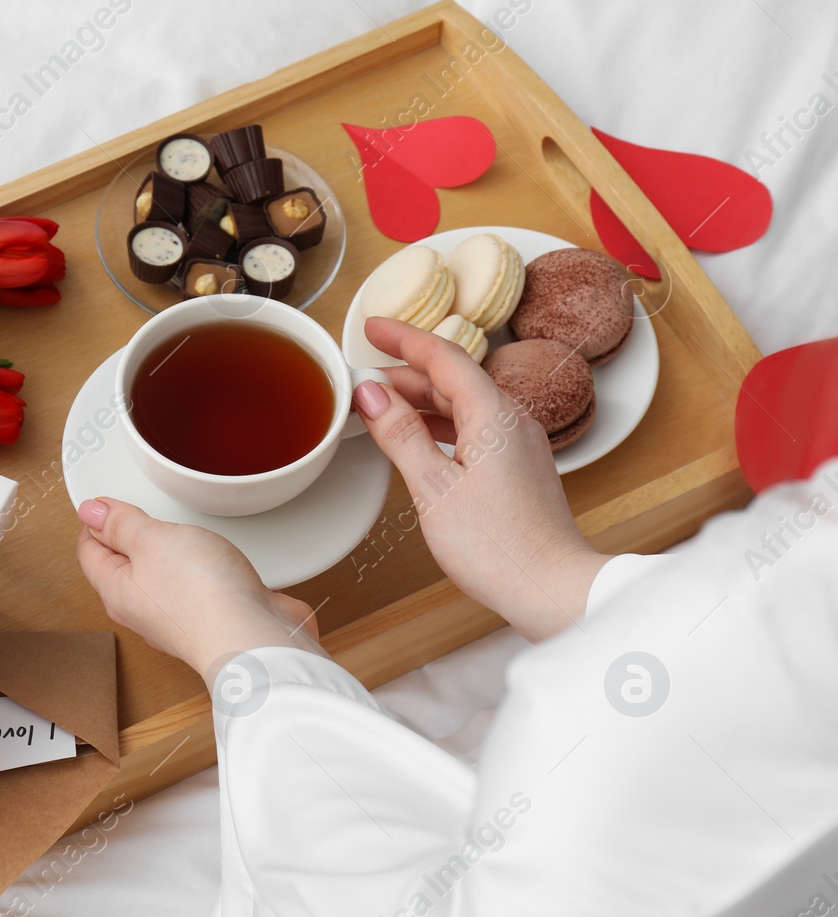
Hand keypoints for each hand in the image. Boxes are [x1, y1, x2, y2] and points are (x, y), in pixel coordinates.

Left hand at [75, 498, 321, 684]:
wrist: (255, 638)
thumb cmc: (203, 596)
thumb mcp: (151, 540)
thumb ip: (121, 524)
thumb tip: (90, 511)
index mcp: (116, 591)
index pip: (88, 550)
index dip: (95, 520)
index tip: (106, 502)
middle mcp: (141, 610)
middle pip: (122, 566)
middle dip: (126, 537)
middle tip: (134, 512)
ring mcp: (175, 617)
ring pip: (159, 576)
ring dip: (165, 552)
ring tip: (171, 532)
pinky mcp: (207, 619)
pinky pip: (191, 588)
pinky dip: (195, 569)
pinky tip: (207, 560)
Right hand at [353, 316, 610, 640]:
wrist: (552, 590)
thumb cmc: (499, 548)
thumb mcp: (433, 488)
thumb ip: (401, 435)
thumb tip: (371, 394)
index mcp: (494, 415)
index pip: (443, 356)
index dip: (404, 338)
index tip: (372, 326)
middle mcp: (513, 420)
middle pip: (454, 378)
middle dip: (406, 371)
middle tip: (364, 373)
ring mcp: (519, 444)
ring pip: (464, 404)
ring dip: (421, 399)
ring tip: (381, 406)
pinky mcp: (518, 468)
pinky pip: (475, 428)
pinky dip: (440, 424)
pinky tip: (418, 439)